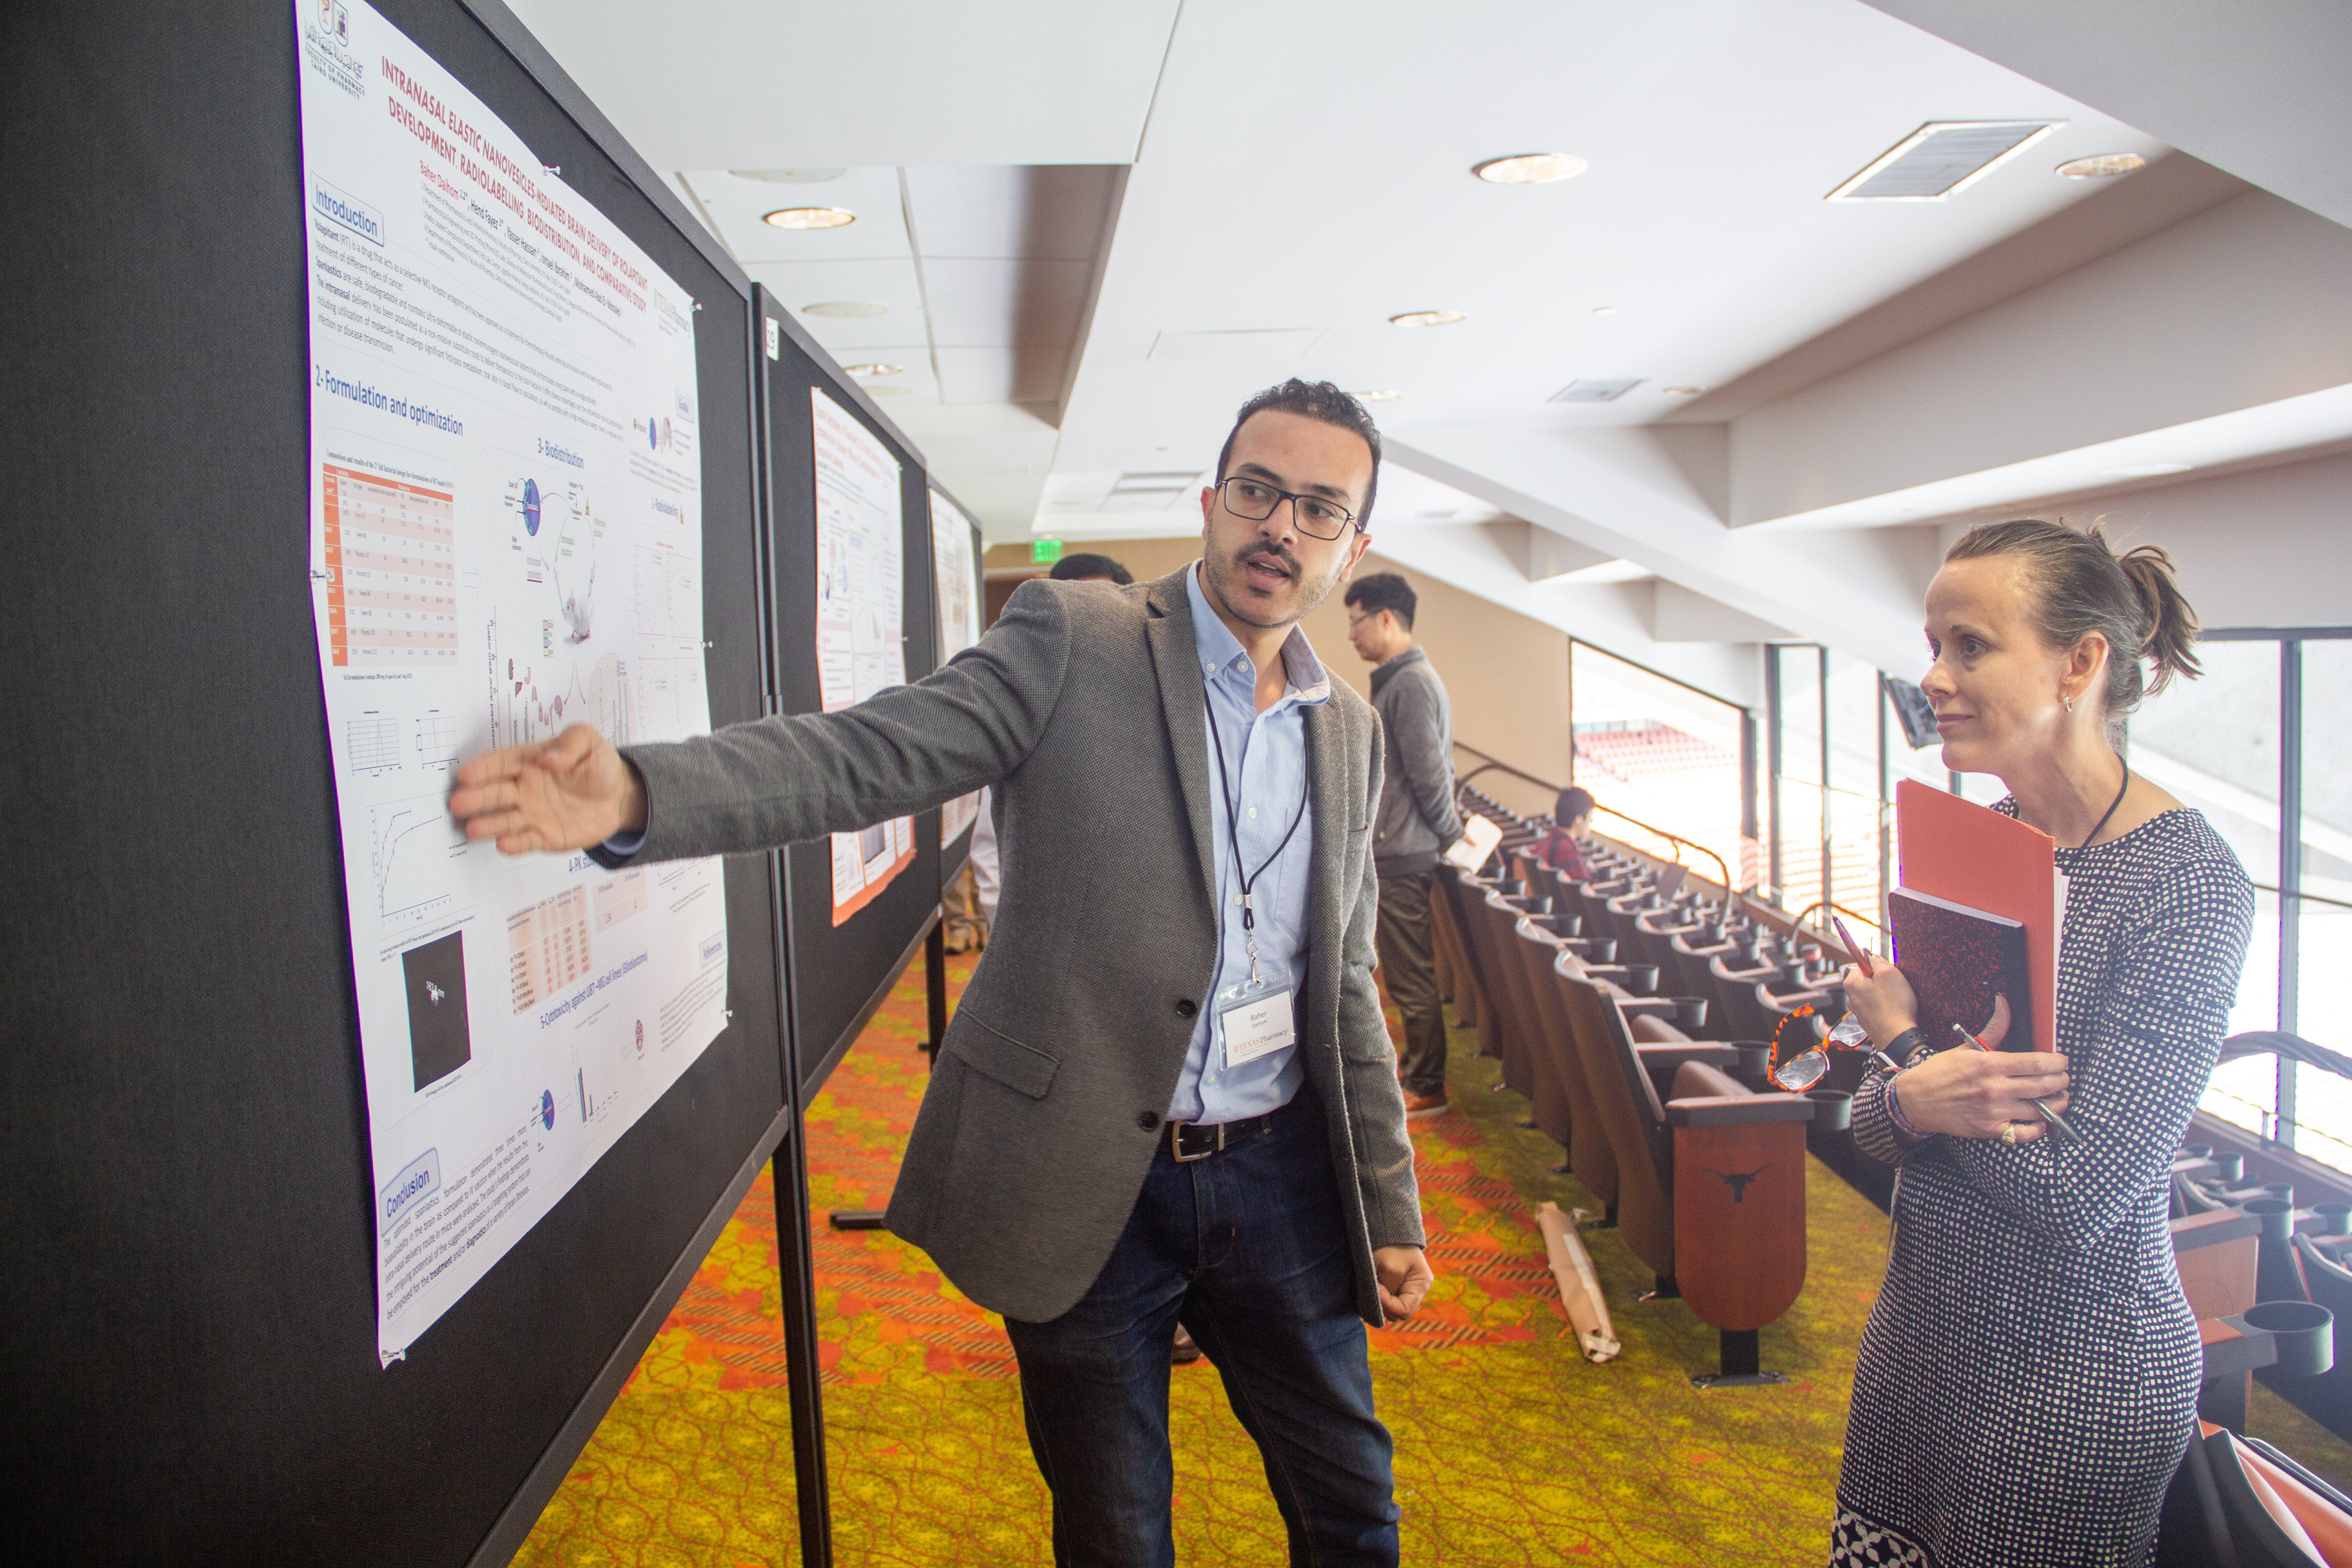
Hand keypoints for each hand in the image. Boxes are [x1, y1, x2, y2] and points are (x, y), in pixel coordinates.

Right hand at [448, 724, 645, 854]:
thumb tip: (547, 758)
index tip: (467, 775)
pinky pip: (527, 841)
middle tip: (458, 802)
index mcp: (528, 762)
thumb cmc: (597, 765)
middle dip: (476, 798)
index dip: (483, 769)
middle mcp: (524, 789)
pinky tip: (503, 844)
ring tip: (473, 828)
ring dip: (488, 824)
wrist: (619, 796)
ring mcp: (532, 814)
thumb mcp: (588, 742)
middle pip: (495, 793)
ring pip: (505, 820)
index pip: (500, 763)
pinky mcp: (544, 836)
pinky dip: (515, 843)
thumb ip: (569, 745)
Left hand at [1374, 1245, 1432, 1320]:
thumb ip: (1389, 1289)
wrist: (1386, 1229)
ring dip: (1377, 1301)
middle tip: (1372, 1288)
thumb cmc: (1391, 1245)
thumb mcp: (1391, 1267)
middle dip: (1382, 1304)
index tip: (1377, 1289)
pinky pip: (1382, 1302)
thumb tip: (1380, 1304)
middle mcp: (1414, 1291)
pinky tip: (1370, 1287)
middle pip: (1396, 1313)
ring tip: (1371, 1286)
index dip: (1388, 1304)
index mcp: (1420, 1285)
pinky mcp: (1391, 1289)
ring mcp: (1403, 1291)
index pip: (1404, 1311)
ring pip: (1387, 1310)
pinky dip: (1374, 1298)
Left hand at [1840, 961, 1919, 1047]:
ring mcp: (1859, 1011)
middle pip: (1867, 980)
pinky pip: (1878, 1007)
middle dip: (1882, 980)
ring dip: (1886, 994)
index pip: (1861, 964)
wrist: (1897, 1036)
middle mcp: (1851, 998)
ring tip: (1896, 999)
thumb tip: (1870, 955)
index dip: (1877, 966)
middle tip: (1894, 986)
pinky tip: (1895, 1010)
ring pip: (1873, 994)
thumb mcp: (1888, 973)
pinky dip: (1886, 1006)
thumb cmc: (1894, 1005)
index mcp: (1851, 984)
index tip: (1887, 971)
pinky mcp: (1869, 1021)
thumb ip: (1877, 961)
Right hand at [1893, 1045, 2071, 1142]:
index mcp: (1990, 1064)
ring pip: (2042, 1110)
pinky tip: (2041, 1120)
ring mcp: (1994, 1111)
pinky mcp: (1991, 1130)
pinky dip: (2039, 1128)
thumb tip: (2004, 1002)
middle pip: (2045, 1086)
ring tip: (2058, 1098)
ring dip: (2057, 1104)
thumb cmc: (1941, 1072)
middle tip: (2063, 1079)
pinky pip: (2026, 1133)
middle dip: (2062, 1081)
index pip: (2038, 1063)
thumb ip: (1994, 1029)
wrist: (1915, 1100)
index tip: (2062, 1062)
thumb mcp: (1967, 1047)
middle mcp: (1995, 1088)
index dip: (2058, 1063)